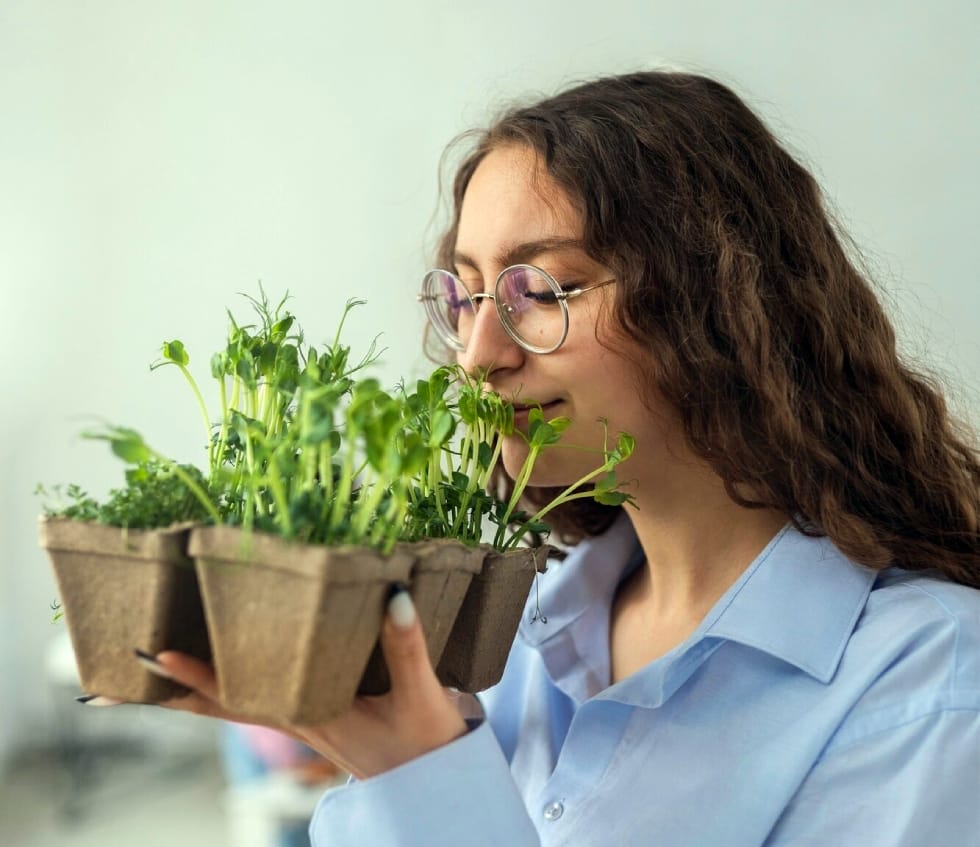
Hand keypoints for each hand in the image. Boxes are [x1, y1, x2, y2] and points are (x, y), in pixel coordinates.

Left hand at [126, 584, 468, 778]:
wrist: (437, 787)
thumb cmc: (428, 745)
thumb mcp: (420, 696)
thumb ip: (406, 646)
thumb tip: (391, 595)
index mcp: (312, 715)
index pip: (241, 696)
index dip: (198, 675)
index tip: (155, 655)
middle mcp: (296, 719)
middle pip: (219, 706)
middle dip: (168, 693)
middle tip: (110, 684)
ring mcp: (302, 720)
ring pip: (234, 703)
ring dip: (190, 689)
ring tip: (148, 672)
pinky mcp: (315, 717)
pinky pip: (259, 699)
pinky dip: (228, 686)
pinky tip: (222, 672)